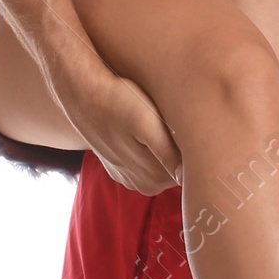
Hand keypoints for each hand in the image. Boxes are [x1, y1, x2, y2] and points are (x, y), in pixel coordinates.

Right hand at [58, 61, 181, 195]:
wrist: (82, 92)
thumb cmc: (118, 101)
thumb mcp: (147, 124)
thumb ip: (168, 153)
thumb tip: (186, 177)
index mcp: (155, 179)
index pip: (192, 170)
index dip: (196, 147)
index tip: (191, 125)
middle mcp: (145, 185)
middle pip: (179, 169)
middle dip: (182, 148)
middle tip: (174, 119)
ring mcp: (132, 178)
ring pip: (164, 164)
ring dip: (167, 146)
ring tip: (159, 122)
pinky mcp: (123, 167)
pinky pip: (148, 160)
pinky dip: (151, 147)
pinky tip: (144, 128)